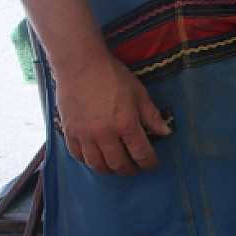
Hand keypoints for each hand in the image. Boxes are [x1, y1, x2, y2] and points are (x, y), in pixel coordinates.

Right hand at [53, 55, 168, 175]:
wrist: (80, 65)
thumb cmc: (113, 76)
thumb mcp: (139, 92)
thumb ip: (152, 115)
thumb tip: (165, 133)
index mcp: (125, 124)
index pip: (140, 153)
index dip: (149, 163)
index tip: (152, 165)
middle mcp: (104, 134)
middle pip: (118, 163)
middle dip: (130, 170)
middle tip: (135, 168)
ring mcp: (84, 135)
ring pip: (97, 164)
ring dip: (109, 170)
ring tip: (116, 167)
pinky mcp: (69, 132)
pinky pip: (78, 156)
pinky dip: (88, 162)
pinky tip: (96, 159)